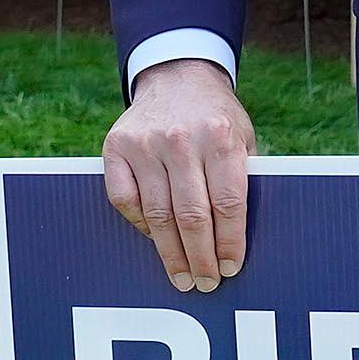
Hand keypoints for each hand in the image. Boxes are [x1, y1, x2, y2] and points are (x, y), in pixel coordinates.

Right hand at [103, 58, 255, 292]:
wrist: (177, 77)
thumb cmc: (216, 119)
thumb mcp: (242, 138)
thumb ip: (241, 178)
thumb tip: (239, 239)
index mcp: (219, 136)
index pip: (228, 203)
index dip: (230, 242)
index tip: (231, 267)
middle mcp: (180, 139)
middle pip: (192, 216)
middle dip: (201, 257)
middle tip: (206, 282)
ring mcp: (145, 143)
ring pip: (158, 215)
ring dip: (171, 253)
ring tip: (182, 276)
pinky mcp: (116, 148)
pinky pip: (125, 200)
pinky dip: (140, 225)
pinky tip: (155, 238)